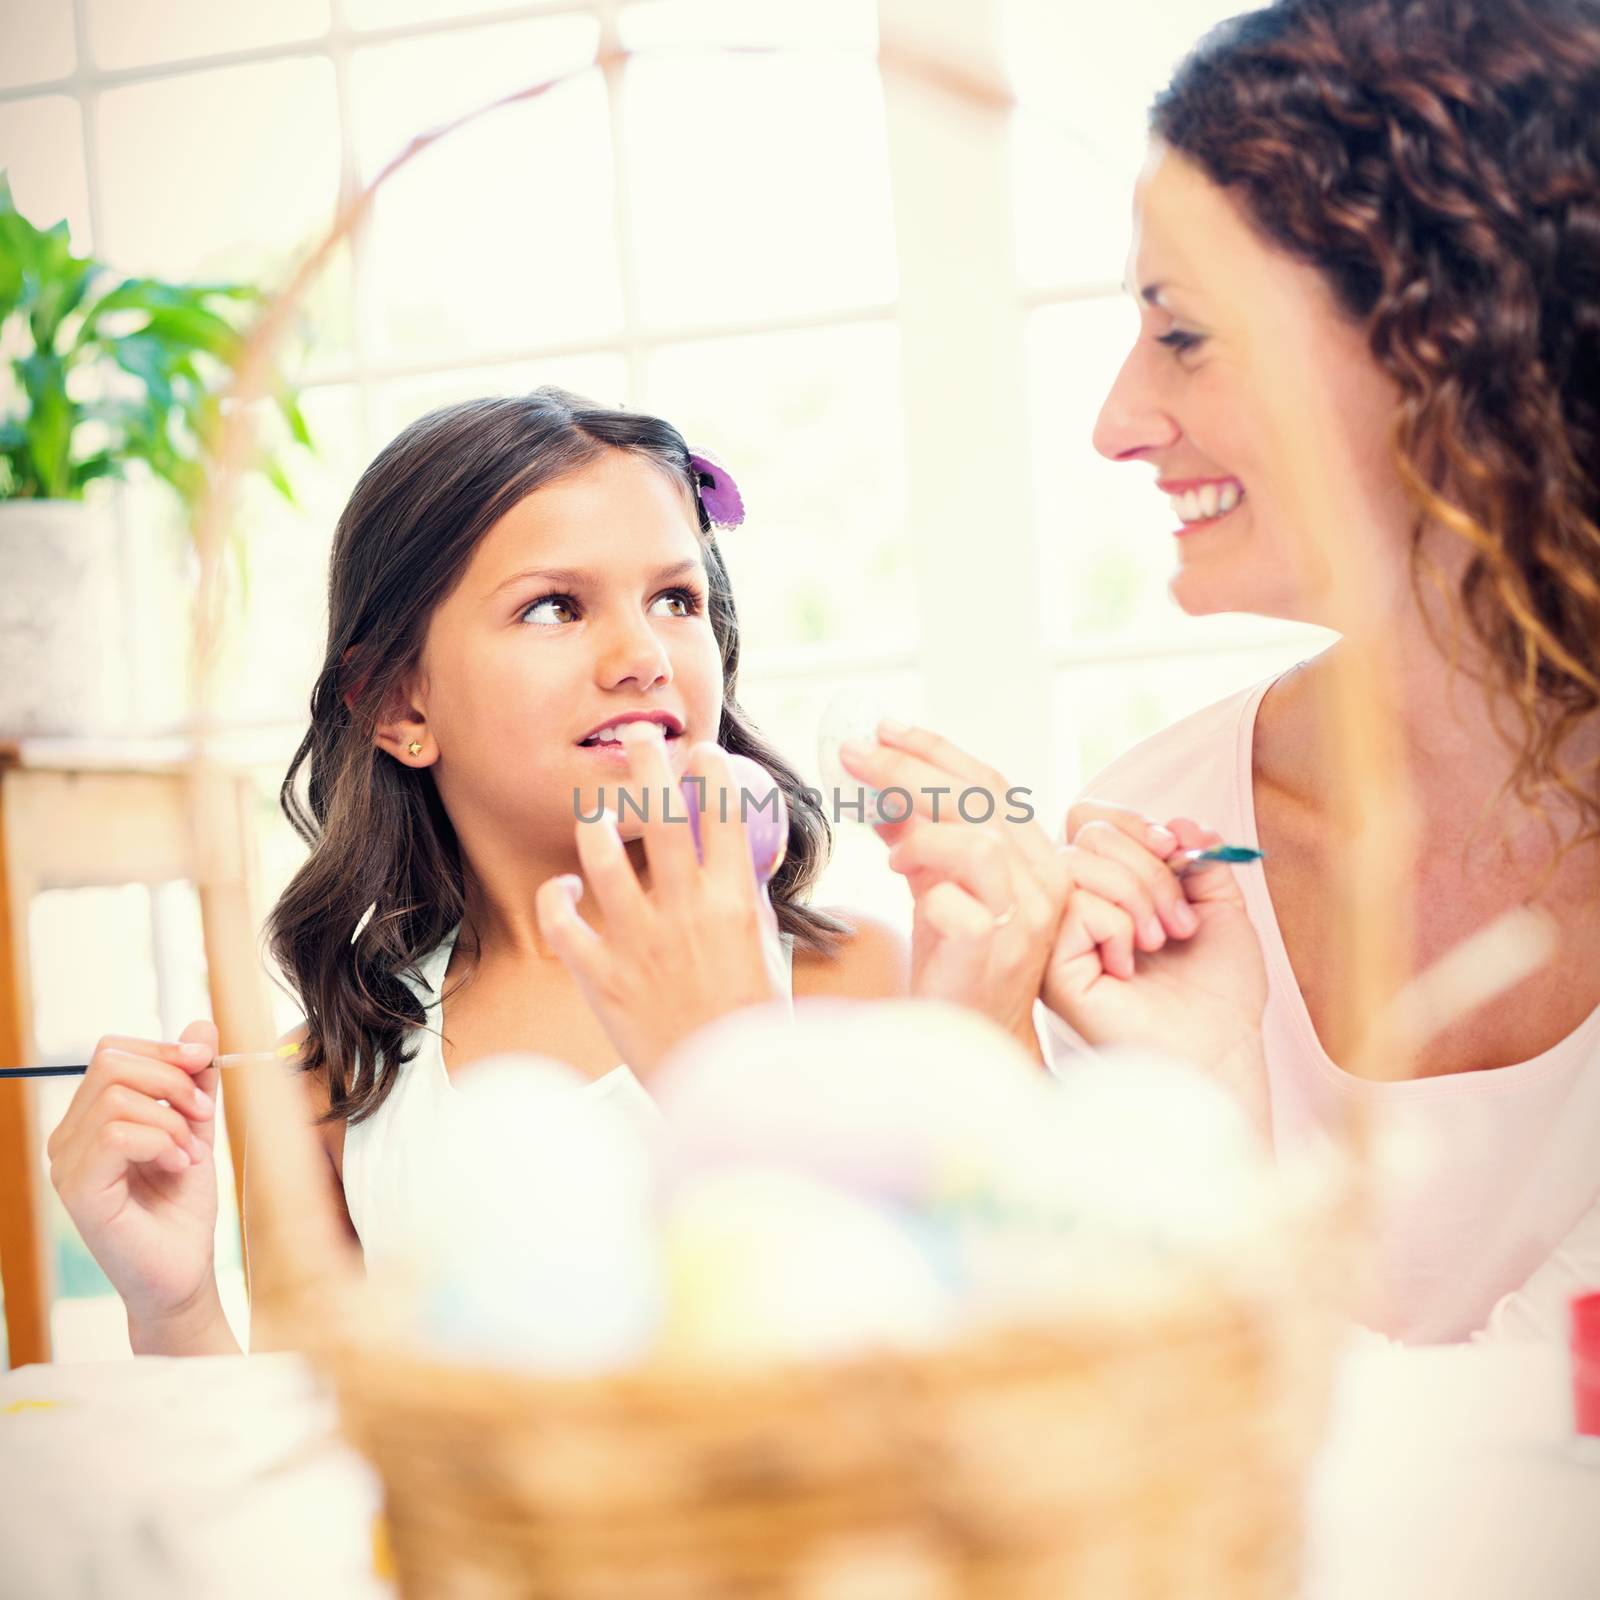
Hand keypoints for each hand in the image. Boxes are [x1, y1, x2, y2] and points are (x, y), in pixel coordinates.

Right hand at [46, 1019, 222, 1333]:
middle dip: (172, 1078)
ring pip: (117, 1097)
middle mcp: (68, 1138)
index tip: (206, 1068)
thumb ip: (196, 1079)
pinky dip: (161, 1142)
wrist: (182, 1271)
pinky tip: (178, 1167)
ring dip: (172, 1119)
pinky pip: (117, 1134)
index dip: (165, 1051)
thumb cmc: (182, 1206)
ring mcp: (67, 1165)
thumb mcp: (196, 1128)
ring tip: (189, 1154)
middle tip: (203, 1116)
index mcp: (90, 1119)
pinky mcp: (78, 1191)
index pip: (113, 1051)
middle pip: (111, 1062)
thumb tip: (202, 1026)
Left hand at [535, 728, 784, 1075]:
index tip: (702, 750)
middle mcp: (685, 914)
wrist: (724, 1085)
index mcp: (735, 903)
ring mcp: (638, 944)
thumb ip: (750, 898)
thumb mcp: (768, 949)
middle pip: (662, 818)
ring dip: (596, 823)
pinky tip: (563, 888)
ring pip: (602, 859)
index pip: (726, 815)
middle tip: (639, 736)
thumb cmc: (752, 1018)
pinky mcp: (600, 976)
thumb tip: (746, 855)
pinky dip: (557, 898)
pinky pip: (563, 923)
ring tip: (597, 809)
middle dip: (649, 765)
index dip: (713, 772)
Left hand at [838, 723, 1072, 1047]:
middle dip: (910, 770)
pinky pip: (957, 902)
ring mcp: (1025, 919)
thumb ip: (921, 842)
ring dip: (922, 834)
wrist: (969, 1038)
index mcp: (1036, 857)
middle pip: (980, 801)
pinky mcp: (995, 952)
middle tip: (854, 754)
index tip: (885, 728)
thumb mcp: (937, 887)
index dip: (937, 749)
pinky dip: (925, 887)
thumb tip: (882, 797)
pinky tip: (904, 887)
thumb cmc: (957, 965)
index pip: (991, 782)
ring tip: (889, 851)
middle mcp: (1044, 882)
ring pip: (979, 844)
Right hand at [1043, 815, 1269, 1124]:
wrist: (1220, 1050)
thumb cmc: (1218, 992)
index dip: (1132, 821)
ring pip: (1077, 863)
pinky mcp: (1050, 967)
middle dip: (1148, 866)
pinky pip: (1073, 907)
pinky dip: (1116, 926)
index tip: (1177, 850)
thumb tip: (1175, 820)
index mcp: (1106, 888)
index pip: (1090, 818)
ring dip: (1137, 894)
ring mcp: (1057, 935)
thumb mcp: (1221, 905)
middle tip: (1180, 921)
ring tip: (1161, 941)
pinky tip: (1128, 965)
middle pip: (1086, 832)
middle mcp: (1074, 906)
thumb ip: (1199, 856)